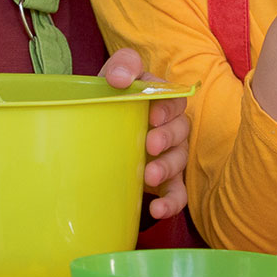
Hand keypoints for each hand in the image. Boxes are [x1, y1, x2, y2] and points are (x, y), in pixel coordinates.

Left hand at [100, 48, 190, 218]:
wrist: (95, 128)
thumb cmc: (110, 96)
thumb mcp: (112, 74)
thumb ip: (122, 65)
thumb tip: (120, 79)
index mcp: (162, 100)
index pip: (176, 100)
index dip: (168, 108)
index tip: (152, 115)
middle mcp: (171, 127)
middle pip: (181, 130)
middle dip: (168, 138)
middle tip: (150, 144)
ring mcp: (169, 155)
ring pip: (179, 161)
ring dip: (167, 168)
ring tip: (150, 176)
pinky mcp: (164, 181)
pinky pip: (177, 193)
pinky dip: (171, 203)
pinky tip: (158, 210)